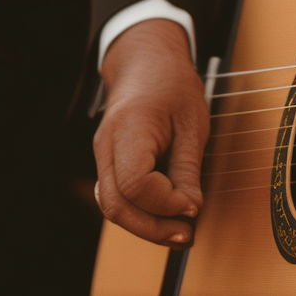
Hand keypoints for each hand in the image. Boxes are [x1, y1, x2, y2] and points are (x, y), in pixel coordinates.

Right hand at [94, 18, 209, 246]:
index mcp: (129, 128)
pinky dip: (139, 212)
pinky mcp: (108, 162)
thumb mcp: (192, 122)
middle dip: (152, 228)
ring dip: (145, 226)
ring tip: (181, 232)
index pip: (135, 184)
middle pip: (116, 205)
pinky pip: (117, 196)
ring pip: (112, 207)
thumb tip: (189, 211)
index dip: (164, 203)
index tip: (193, 204)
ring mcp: (102, 154)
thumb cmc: (172, 84)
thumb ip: (188, 169)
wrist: (146, 60)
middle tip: (187, 235)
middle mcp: (106, 145)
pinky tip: (165, 217)